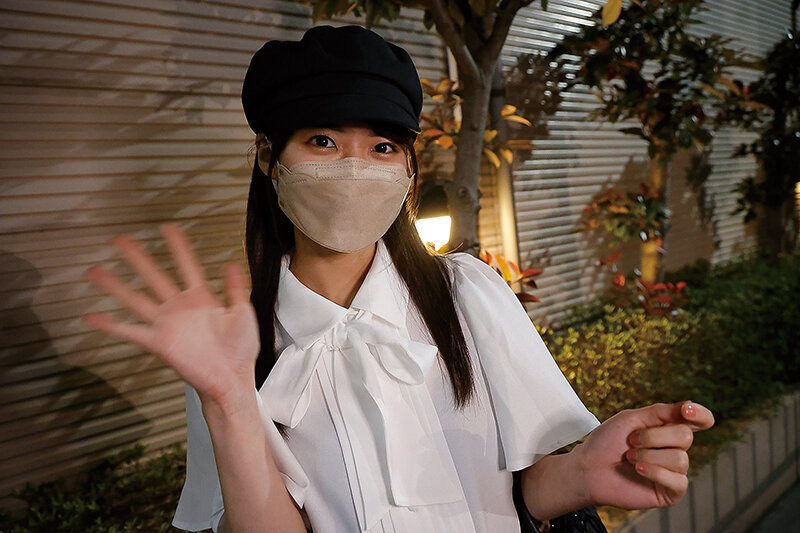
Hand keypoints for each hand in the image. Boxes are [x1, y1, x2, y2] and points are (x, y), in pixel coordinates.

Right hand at [83, 224, 259, 402]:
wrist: (232, 378)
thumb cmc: (240, 351)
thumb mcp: (243, 313)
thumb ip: (236, 288)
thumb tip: (232, 263)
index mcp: (201, 299)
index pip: (187, 265)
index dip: (178, 247)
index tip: (168, 229)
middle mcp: (180, 309)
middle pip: (154, 276)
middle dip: (138, 258)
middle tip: (121, 240)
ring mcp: (167, 324)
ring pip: (136, 299)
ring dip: (115, 286)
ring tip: (96, 272)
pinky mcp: (159, 342)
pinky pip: (130, 331)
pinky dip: (110, 325)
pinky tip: (92, 317)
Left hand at [576, 401, 714, 508]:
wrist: (588, 468)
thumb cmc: (607, 442)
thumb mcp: (631, 419)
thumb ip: (660, 412)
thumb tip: (688, 404)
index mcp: (668, 428)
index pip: (700, 420)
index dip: (700, 414)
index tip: (686, 410)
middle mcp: (675, 448)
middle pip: (686, 435)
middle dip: (653, 436)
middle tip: (631, 441)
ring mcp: (674, 471)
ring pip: (680, 458)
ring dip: (648, 455)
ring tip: (629, 457)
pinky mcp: (671, 492)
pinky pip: (678, 480)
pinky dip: (654, 472)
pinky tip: (637, 469)